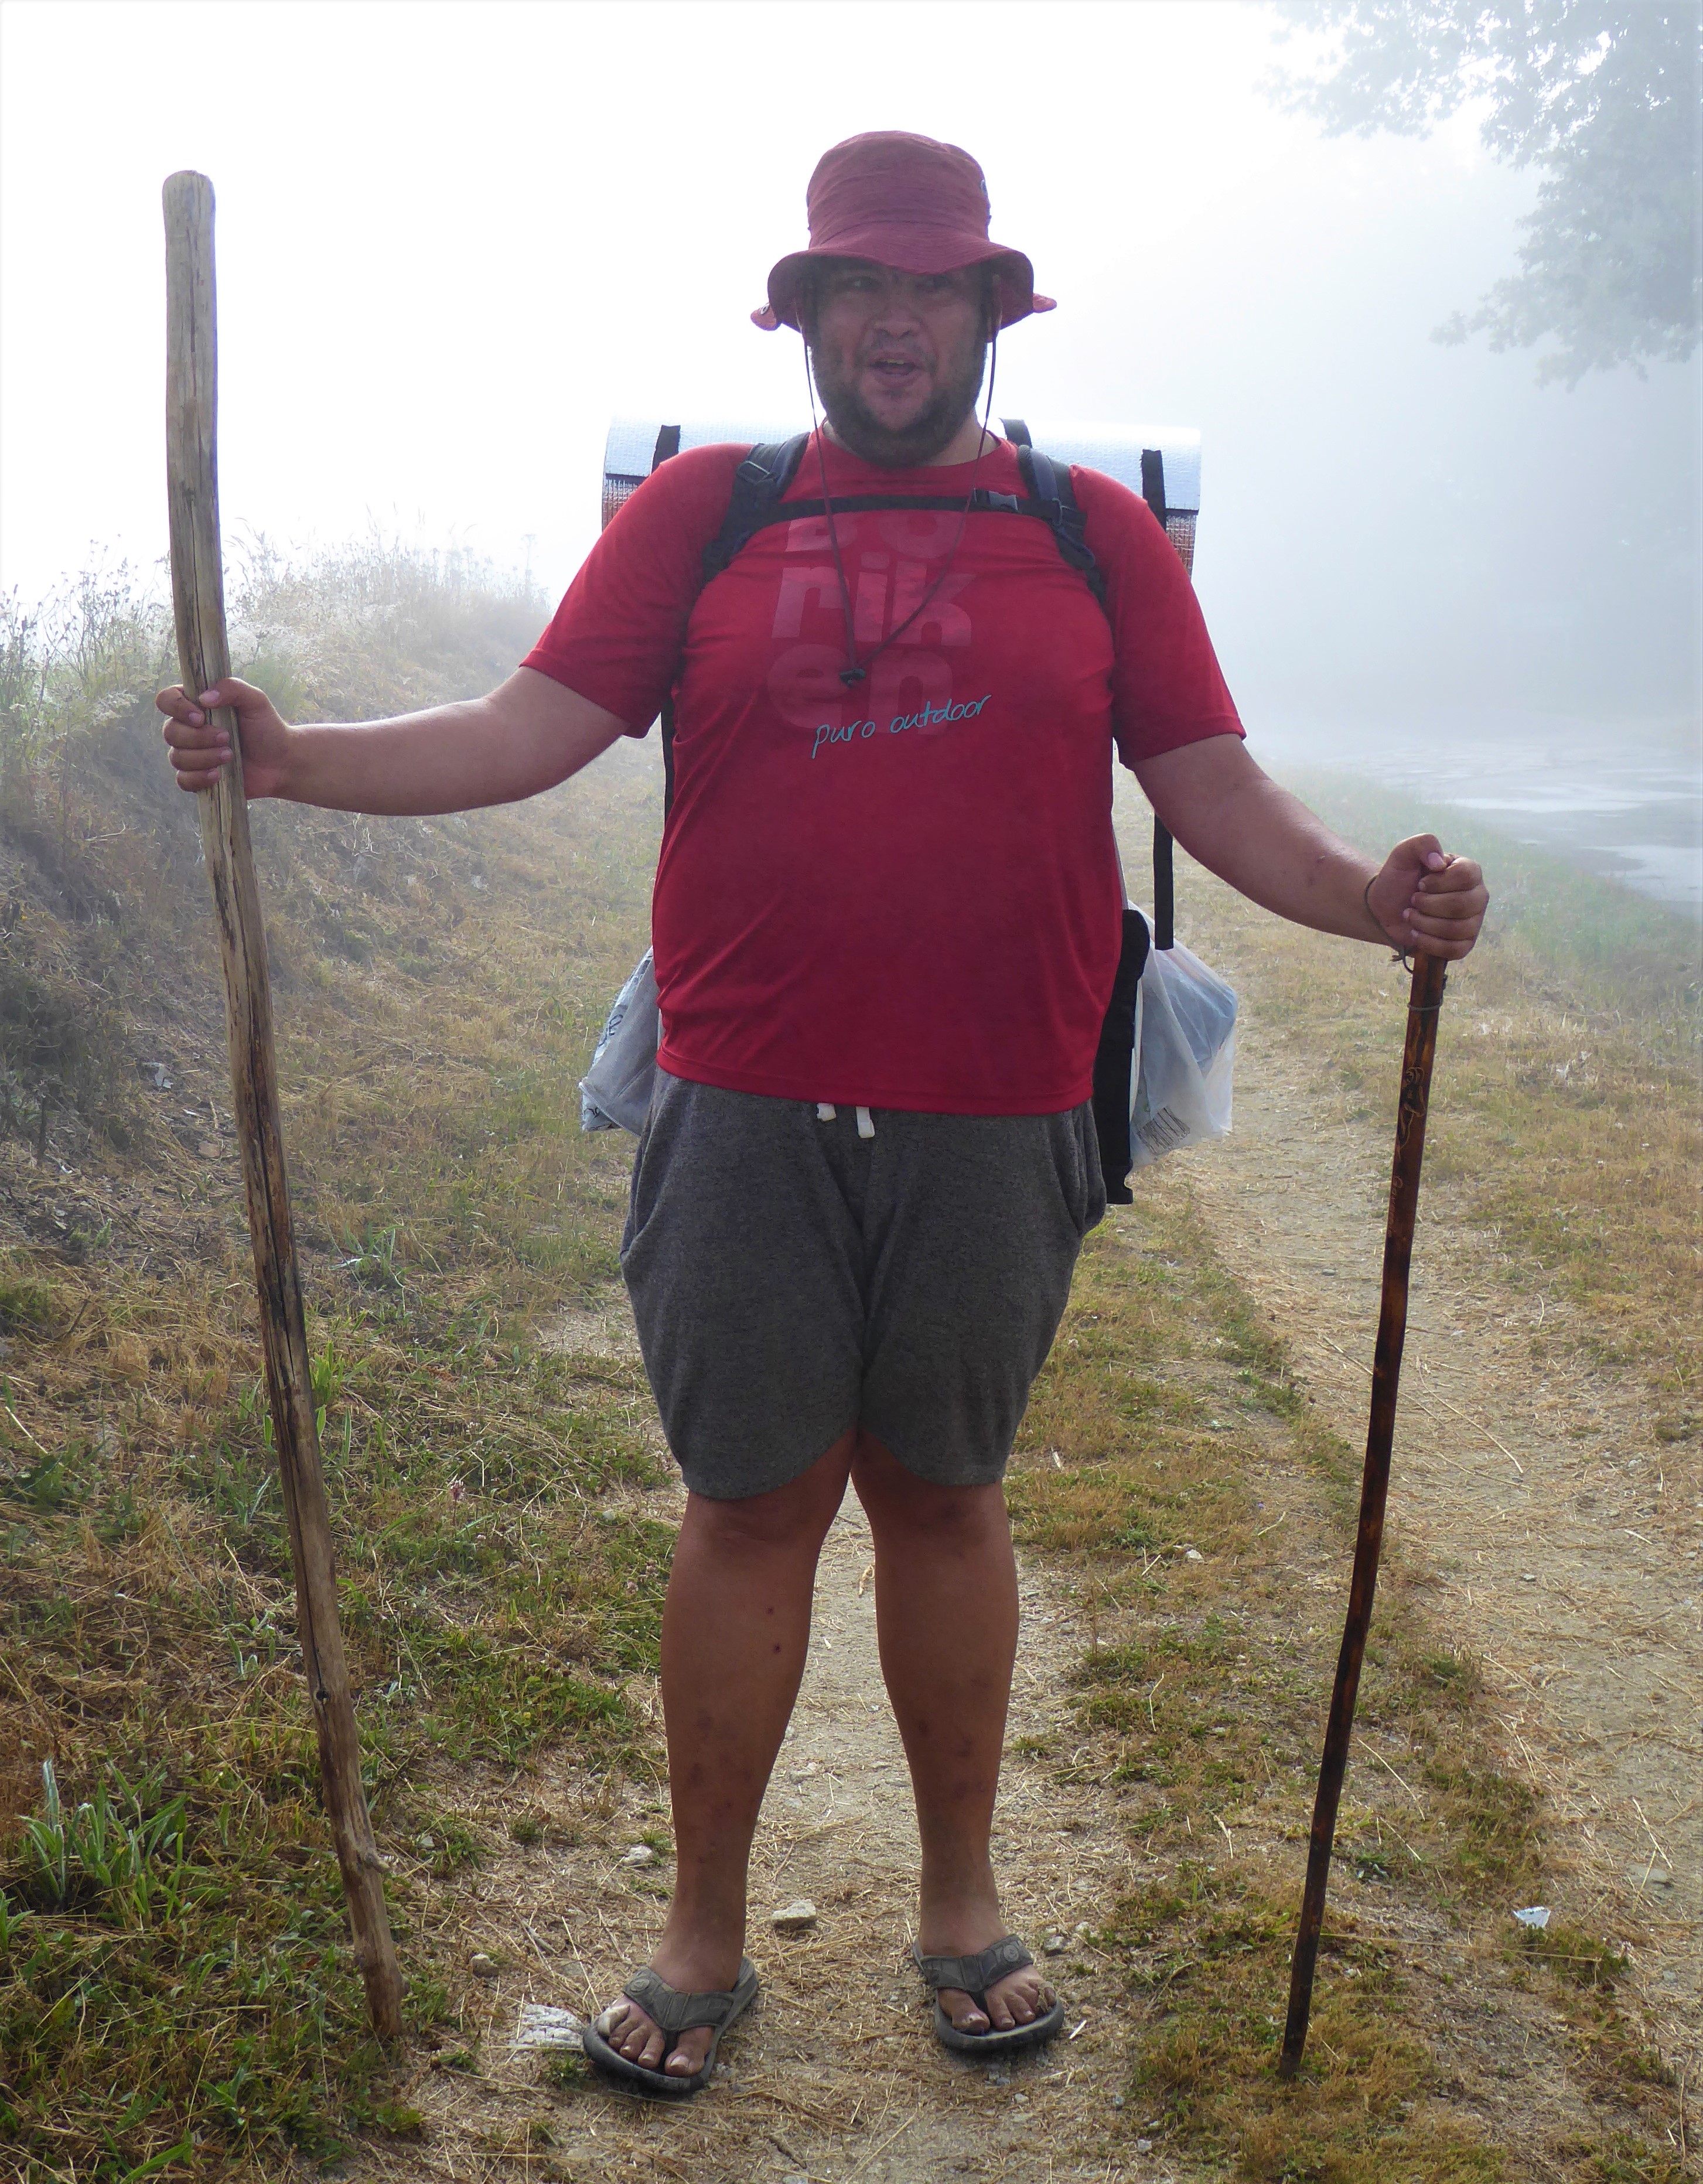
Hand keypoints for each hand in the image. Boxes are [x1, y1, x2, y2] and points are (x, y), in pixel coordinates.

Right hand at [156, 677, 291, 797]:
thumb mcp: (255, 701)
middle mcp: (188, 729)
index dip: (177, 708)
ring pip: (177, 757)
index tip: (201, 716)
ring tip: (230, 756)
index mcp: (195, 706)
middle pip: (170, 732)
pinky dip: (199, 778)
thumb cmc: (266, 728)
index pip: (166, 700)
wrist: (281, 762)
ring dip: (205, 757)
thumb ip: (232, 688)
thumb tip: (204, 698)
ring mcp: (191, 755)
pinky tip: (218, 775)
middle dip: (199, 737)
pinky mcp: (198, 778)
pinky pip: (183, 780)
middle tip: (227, 738)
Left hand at [1366, 835, 1486, 959]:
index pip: (1466, 876)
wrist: (1386, 907)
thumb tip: (1439, 863)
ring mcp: (1474, 921)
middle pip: (1462, 905)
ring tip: (1411, 916)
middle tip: (1413, 901)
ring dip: (1424, 923)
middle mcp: (1477, 895)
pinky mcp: (1464, 943)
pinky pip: (1454, 949)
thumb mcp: (1404, 853)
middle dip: (1428, 905)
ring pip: (1457, 929)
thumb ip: (1422, 844)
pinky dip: (1429, 943)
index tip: (1420, 884)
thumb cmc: (1399, 878)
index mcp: (1469, 871)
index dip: (1438, 883)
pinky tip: (1416, 933)